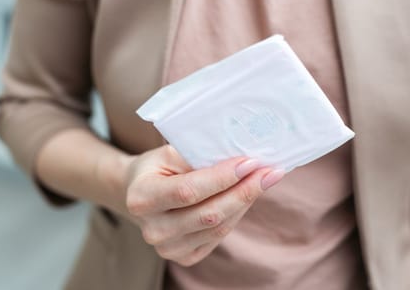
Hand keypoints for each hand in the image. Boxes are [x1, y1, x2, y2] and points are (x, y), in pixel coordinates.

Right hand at [123, 145, 284, 266]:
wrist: (139, 194)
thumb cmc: (156, 168)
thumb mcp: (168, 154)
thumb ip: (197, 156)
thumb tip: (239, 158)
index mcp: (142, 198)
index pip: (188, 191)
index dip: (222, 178)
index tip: (250, 162)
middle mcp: (152, 229)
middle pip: (208, 214)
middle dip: (244, 191)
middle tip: (269, 172)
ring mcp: (168, 248)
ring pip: (218, 227)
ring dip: (246, 202)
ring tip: (265, 180)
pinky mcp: (184, 257)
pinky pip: (218, 236)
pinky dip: (237, 214)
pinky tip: (248, 196)